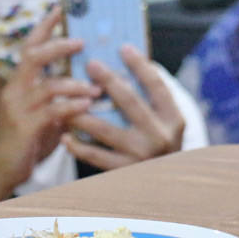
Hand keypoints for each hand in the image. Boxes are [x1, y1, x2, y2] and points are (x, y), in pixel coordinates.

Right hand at [0, 7, 99, 195]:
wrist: (3, 171)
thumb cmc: (28, 139)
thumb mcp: (45, 112)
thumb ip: (59, 96)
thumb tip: (89, 79)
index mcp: (19, 82)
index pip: (30, 47)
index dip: (44, 27)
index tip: (60, 8)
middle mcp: (15, 90)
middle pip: (34, 56)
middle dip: (59, 46)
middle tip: (81, 42)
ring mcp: (17, 108)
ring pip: (48, 85)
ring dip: (76, 84)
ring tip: (96, 88)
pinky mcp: (24, 127)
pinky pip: (52, 111)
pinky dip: (72, 106)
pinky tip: (88, 106)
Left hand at [61, 45, 184, 169]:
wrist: (166, 189)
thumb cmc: (160, 146)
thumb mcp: (166, 123)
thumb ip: (151, 97)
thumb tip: (129, 63)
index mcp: (173, 119)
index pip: (156, 85)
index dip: (140, 65)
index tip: (123, 47)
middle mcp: (159, 136)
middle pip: (129, 102)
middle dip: (108, 81)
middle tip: (90, 64)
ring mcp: (140, 156)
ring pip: (105, 129)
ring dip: (82, 112)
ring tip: (66, 97)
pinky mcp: (123, 172)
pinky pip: (95, 156)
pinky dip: (78, 145)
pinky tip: (65, 135)